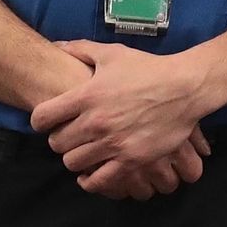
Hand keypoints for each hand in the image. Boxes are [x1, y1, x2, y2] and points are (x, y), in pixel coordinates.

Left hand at [30, 41, 217, 187]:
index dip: (41, 120)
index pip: (42, 118)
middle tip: (70, 135)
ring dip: (75, 158)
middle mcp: (95, 122)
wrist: (184, 88)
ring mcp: (113, 144)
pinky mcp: (131, 160)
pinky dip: (90, 180)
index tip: (49, 120)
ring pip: (73, 163)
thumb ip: (80, 49)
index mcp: (86, 95)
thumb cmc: (147, 69)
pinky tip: (91, 174)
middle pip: (56, 144)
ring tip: (83, 151)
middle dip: (59, 139)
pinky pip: (99, 181)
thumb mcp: (112, 53)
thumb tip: (56, 46)